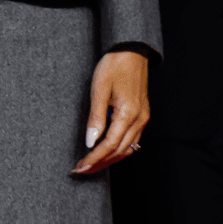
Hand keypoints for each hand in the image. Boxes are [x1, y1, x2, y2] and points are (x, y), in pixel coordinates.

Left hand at [71, 50, 149, 175]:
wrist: (132, 52)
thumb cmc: (113, 67)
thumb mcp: (99, 90)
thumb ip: (96, 117)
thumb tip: (90, 142)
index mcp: (128, 114)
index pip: (109, 146)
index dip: (94, 159)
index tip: (79, 167)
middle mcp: (139, 120)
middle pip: (119, 151)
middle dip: (100, 163)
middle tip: (80, 170)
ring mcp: (143, 119)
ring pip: (127, 148)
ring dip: (109, 159)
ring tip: (90, 165)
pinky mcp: (142, 115)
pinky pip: (131, 139)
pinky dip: (118, 149)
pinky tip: (106, 152)